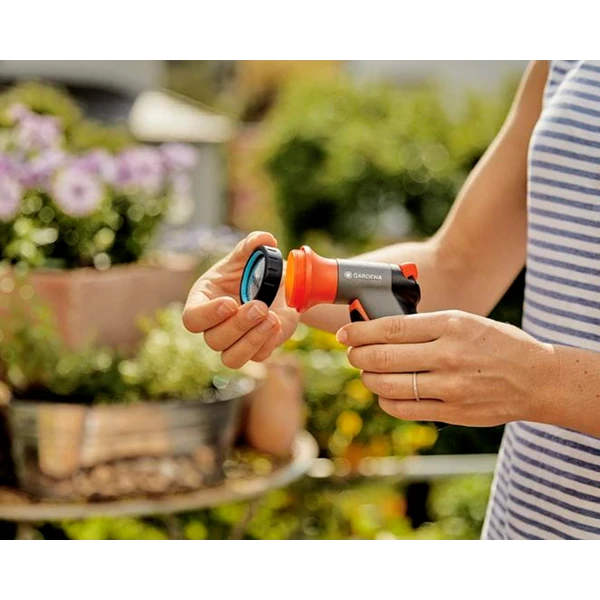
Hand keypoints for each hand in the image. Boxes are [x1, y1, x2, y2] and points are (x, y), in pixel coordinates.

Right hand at [182, 231, 299, 367]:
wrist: (278, 287)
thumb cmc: (253, 271)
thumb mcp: (251, 255)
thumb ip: (252, 245)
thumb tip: (264, 239)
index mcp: (203, 301)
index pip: (192, 319)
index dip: (207, 315)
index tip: (229, 303)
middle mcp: (214, 326)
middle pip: (214, 340)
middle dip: (238, 325)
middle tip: (260, 306)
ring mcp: (234, 342)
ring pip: (232, 358)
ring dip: (252, 340)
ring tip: (271, 319)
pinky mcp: (256, 349)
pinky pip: (258, 357)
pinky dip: (268, 342)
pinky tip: (277, 323)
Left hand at [337, 310, 555, 426]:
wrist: (536, 379)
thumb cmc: (497, 344)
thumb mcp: (465, 321)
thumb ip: (426, 327)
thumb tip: (382, 331)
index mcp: (449, 325)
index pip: (390, 328)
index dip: (359, 332)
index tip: (344, 334)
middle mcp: (447, 355)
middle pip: (382, 357)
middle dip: (358, 356)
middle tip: (352, 354)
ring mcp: (449, 386)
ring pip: (388, 385)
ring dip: (368, 379)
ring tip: (367, 373)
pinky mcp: (451, 412)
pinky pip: (404, 409)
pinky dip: (386, 401)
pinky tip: (384, 394)